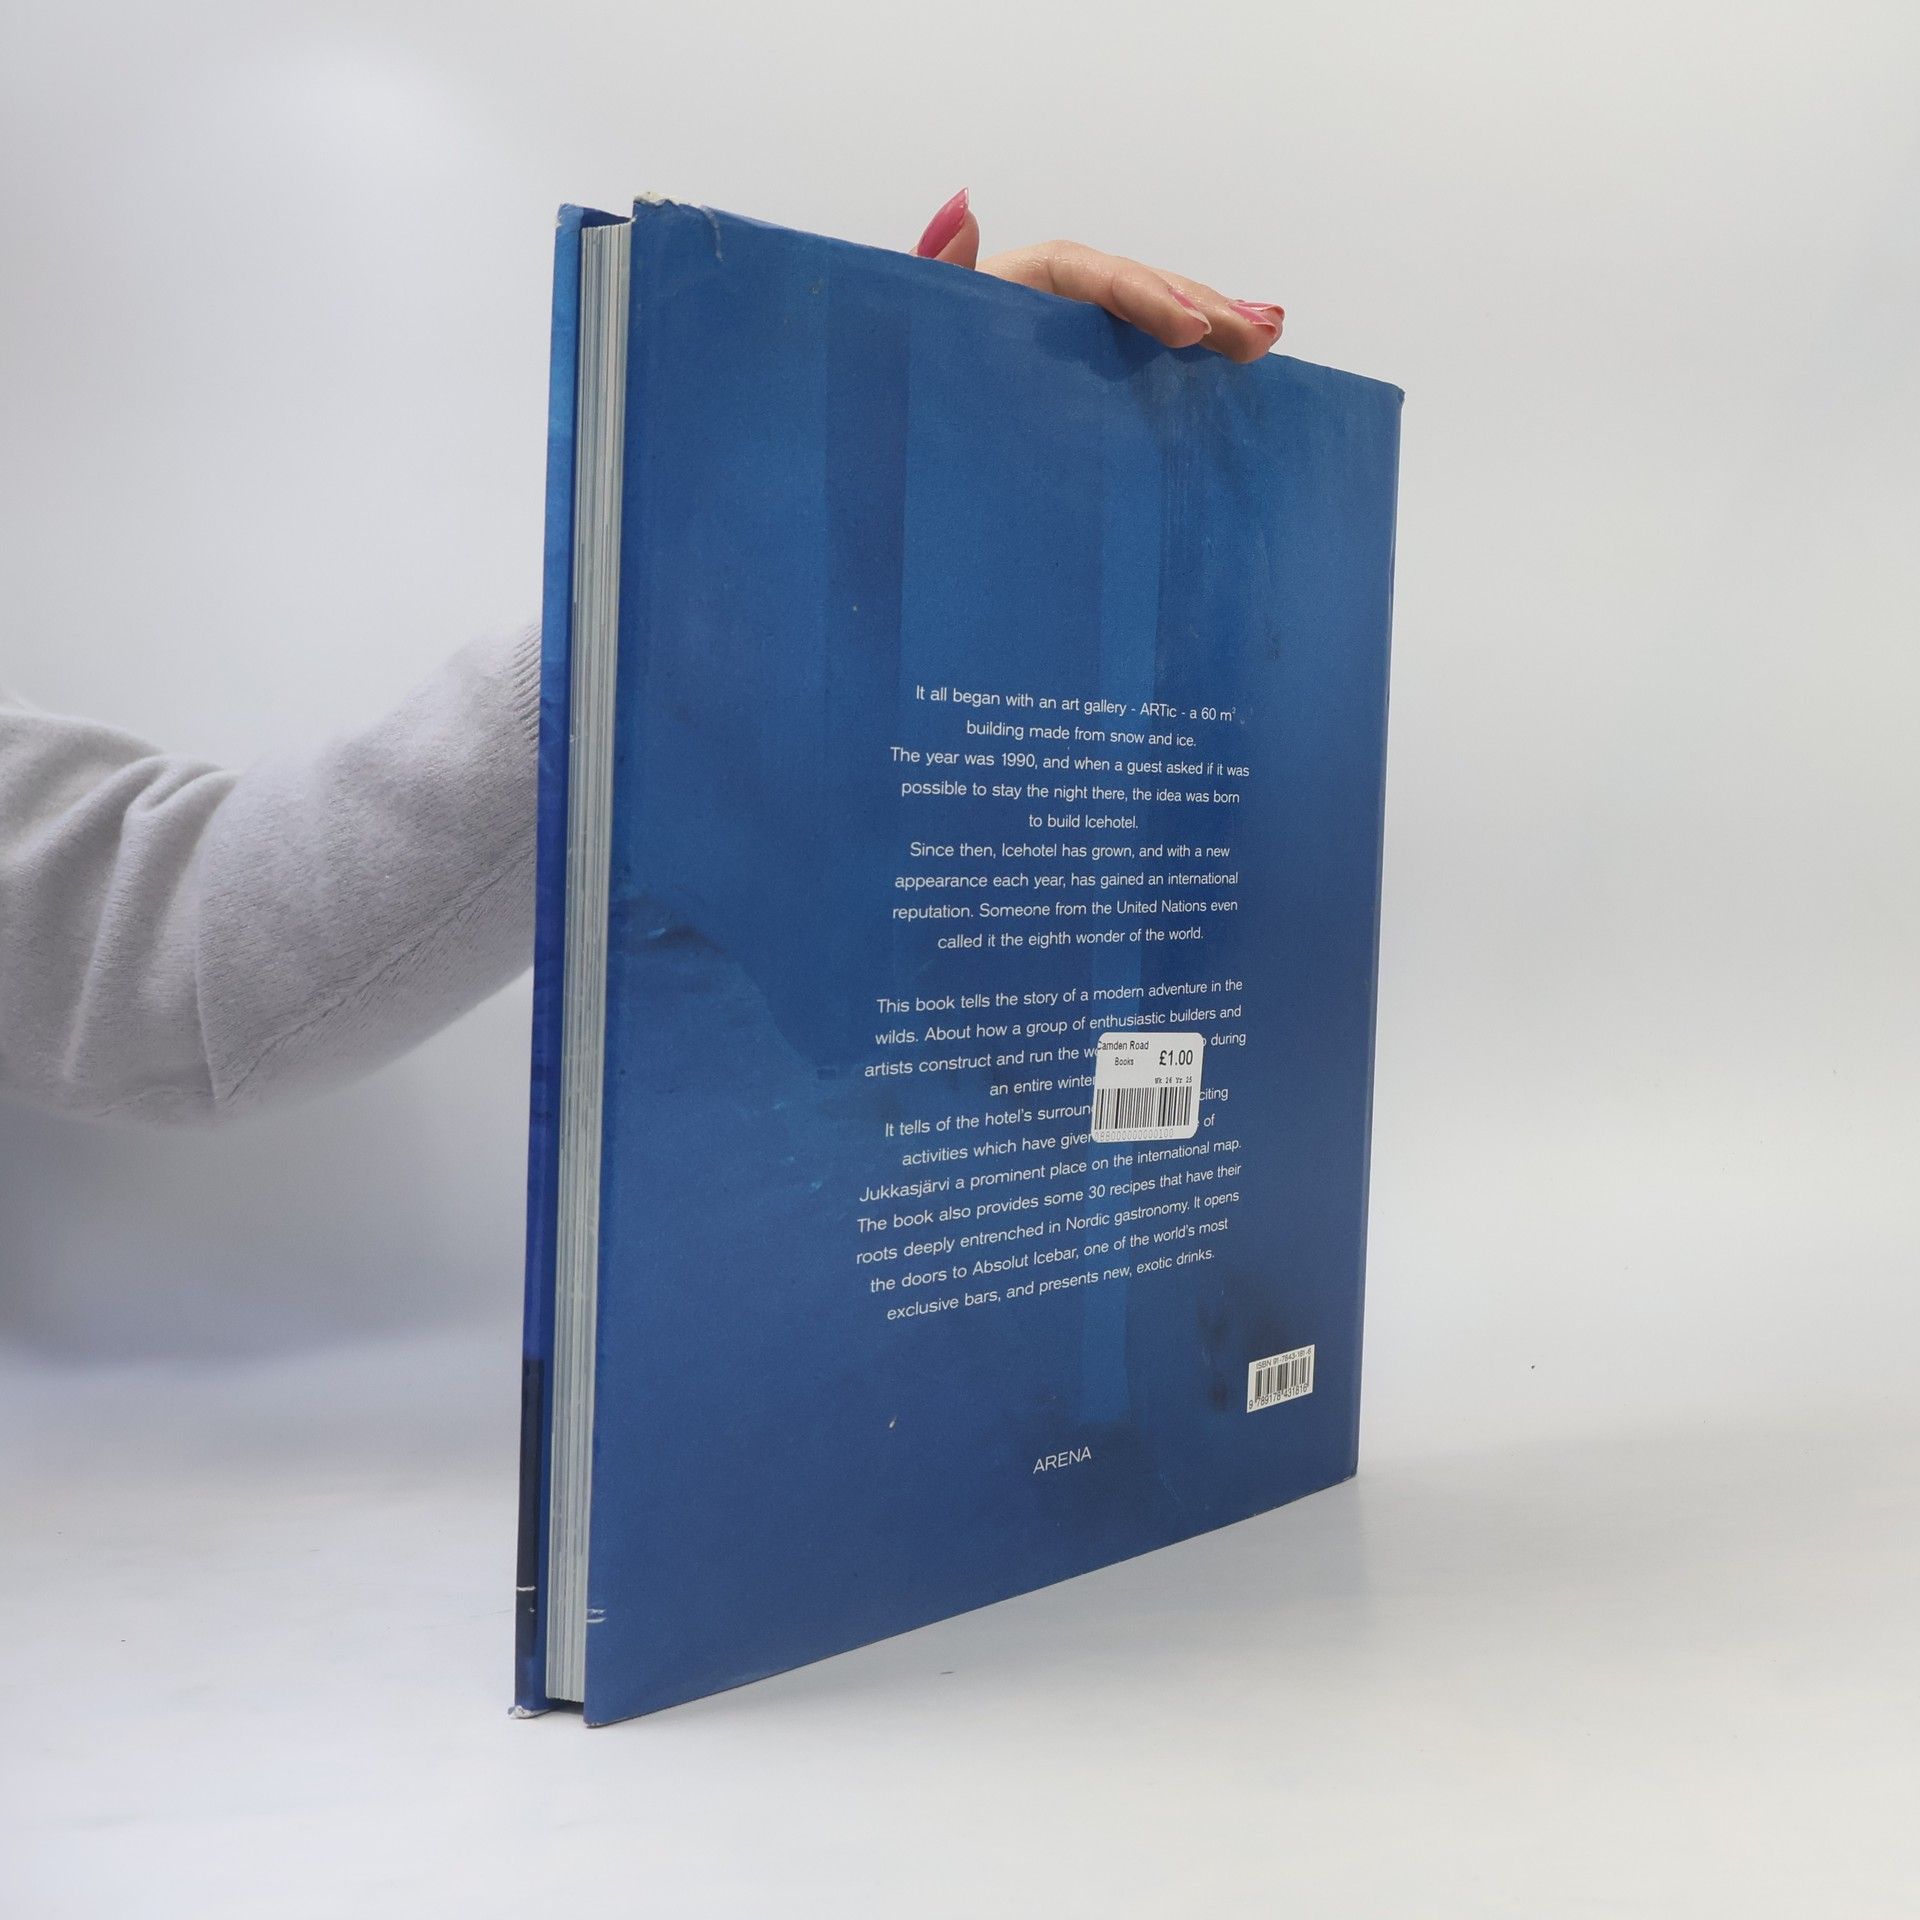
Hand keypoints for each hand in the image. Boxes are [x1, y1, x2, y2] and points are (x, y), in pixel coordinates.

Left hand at [912, 188, 1283, 365]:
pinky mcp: (1083, 387)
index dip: (1143, 296)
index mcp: (1008, 288)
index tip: (1190, 332)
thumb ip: (932, 276)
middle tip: (1257, 338)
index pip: (1088, 273)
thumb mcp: (906, 335)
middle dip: (1199, 307)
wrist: (893, 457)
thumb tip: (965, 209)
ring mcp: (1070, 346)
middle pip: (1136, 286)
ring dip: (1213, 324)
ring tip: (1269, 338)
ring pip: (1150, 321)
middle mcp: (1047, 307)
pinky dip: (1193, 362)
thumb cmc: (892, 391)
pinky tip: (1244, 366)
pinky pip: (1143, 363)